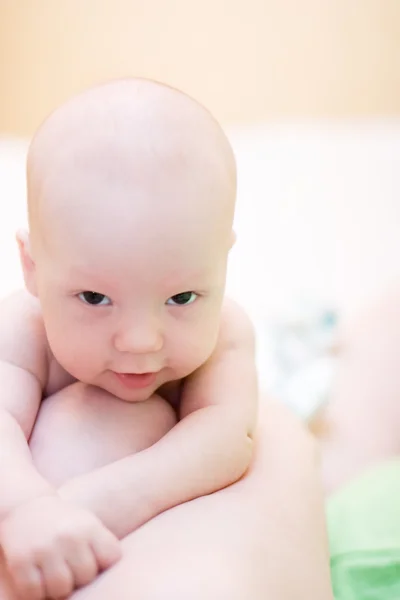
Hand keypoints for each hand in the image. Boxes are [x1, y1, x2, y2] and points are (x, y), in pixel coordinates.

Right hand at [0, 494, 120, 598]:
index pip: (111, 558)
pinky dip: (36, 591)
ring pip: (61, 589)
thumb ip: (102, 546)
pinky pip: (34, 593)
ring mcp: (43, 549)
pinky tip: (38, 576)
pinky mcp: (20, 561)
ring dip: (57, 586)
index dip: (102, 563)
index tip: (93, 558)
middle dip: (79, 576)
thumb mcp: (88, 524)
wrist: (27, 507)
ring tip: (54, 572)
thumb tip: (114, 574)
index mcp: (88, 526)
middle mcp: (68, 536)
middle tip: (70, 566)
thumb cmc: (65, 524)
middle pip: (86, 576)